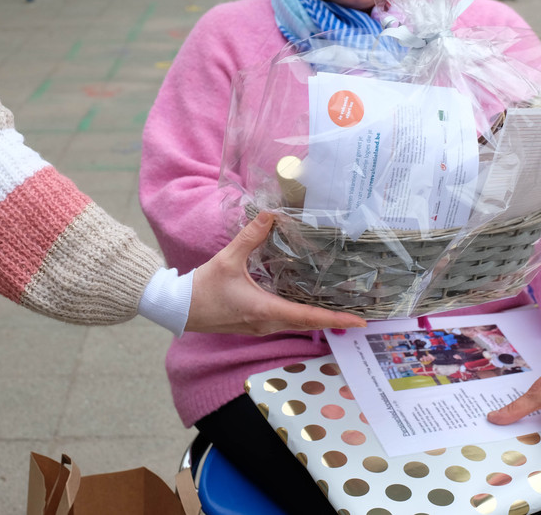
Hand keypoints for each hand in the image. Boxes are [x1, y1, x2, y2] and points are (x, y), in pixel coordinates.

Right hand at [185, 210, 365, 334]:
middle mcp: (267, 323)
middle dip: (334, 319)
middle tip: (360, 313)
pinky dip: (302, 315)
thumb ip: (251, 236)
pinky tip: (309, 304)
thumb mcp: (228, 259)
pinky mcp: (255, 323)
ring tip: (342, 308)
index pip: (308, 317)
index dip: (335, 318)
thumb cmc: (203, 288)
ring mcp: (261, 326)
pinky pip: (286, 321)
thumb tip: (270, 214)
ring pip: (297, 324)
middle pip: (308, 324)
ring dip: (319, 318)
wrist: (179, 308)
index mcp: (265, 310)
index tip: (360, 322)